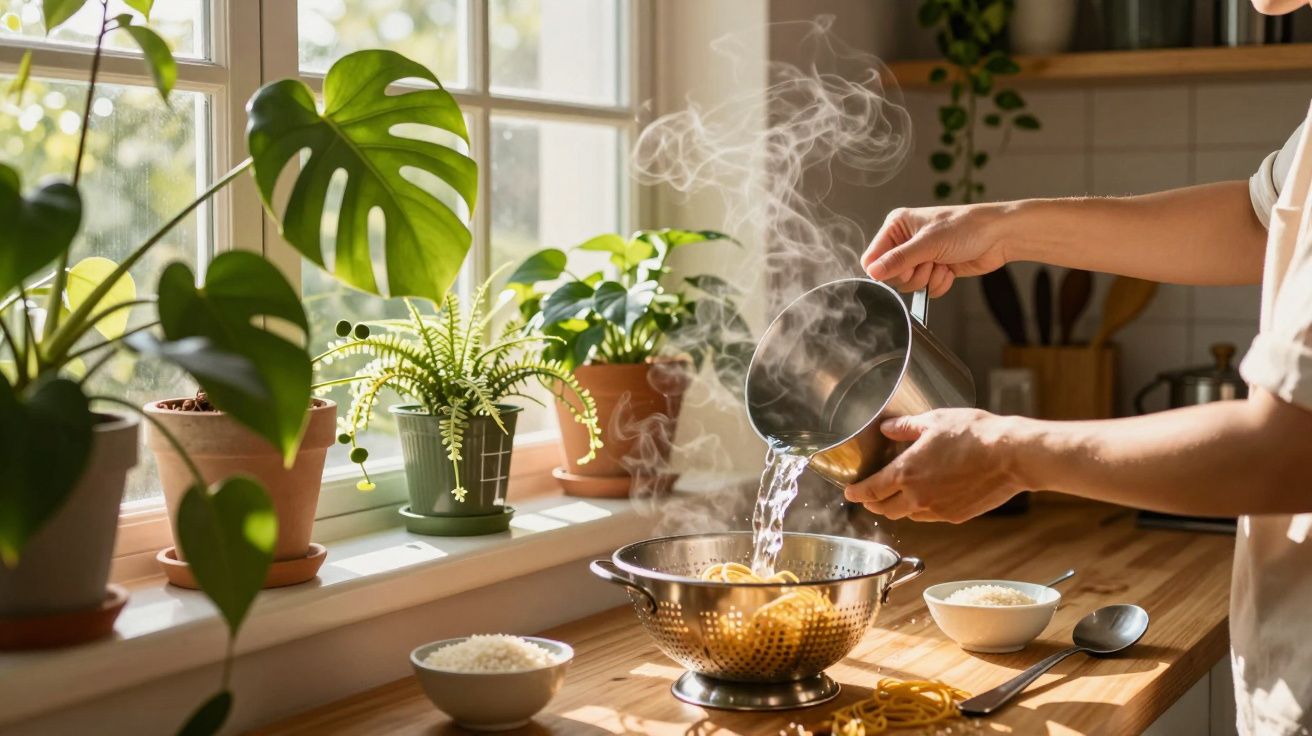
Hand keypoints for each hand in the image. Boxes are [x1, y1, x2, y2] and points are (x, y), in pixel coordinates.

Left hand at [844, 409, 1025, 522]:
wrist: (1011, 456)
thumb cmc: (974, 434)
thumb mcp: (934, 421)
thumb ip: (905, 427)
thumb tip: (887, 428)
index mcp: (906, 473)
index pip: (871, 490)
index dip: (856, 493)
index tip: (849, 492)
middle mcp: (918, 497)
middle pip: (885, 510)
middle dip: (873, 504)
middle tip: (869, 497)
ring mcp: (937, 510)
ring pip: (908, 516)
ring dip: (897, 508)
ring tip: (897, 496)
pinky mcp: (956, 517)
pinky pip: (930, 517)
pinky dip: (922, 509)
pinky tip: (927, 497)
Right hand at [862, 204, 1008, 296]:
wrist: (999, 236)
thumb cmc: (967, 227)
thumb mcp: (928, 243)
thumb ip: (898, 259)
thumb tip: (873, 272)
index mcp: (897, 226)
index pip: (873, 257)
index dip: (884, 270)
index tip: (902, 269)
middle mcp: (906, 241)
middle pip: (890, 275)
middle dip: (912, 274)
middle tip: (928, 262)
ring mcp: (920, 257)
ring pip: (909, 284)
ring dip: (927, 278)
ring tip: (942, 263)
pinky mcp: (934, 270)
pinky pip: (925, 289)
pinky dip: (938, 283)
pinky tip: (950, 269)